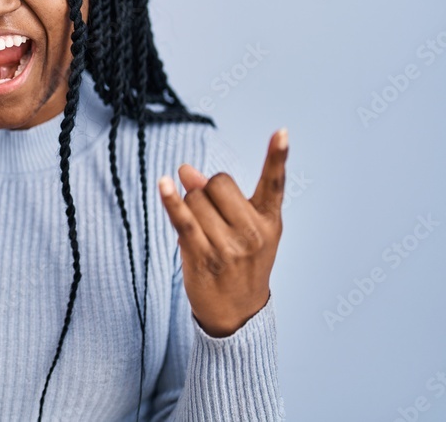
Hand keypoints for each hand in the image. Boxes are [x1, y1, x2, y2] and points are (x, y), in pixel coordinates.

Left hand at [158, 128, 287, 337]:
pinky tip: (163, 184)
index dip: (277, 157)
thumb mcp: (243, 230)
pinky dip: (171, 201)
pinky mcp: (202, 256)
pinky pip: (183, 220)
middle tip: (212, 219)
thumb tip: (185, 170)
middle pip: (217, 183)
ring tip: (202, 232)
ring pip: (195, 198)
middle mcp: (252, 232)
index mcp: (269, 221)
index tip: (282, 132)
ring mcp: (228, 246)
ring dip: (189, 207)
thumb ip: (221, 198)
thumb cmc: (240, 263)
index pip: (274, 183)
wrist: (237, 313)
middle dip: (207, 191)